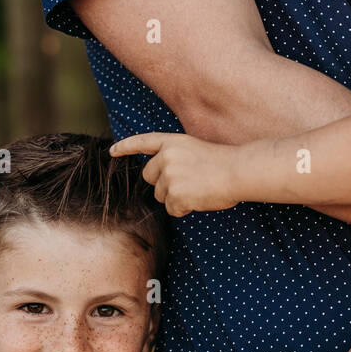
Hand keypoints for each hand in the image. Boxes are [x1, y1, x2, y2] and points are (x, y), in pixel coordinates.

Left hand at [110, 132, 243, 216]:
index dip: (126, 147)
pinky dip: (184, 209)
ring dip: (176, 198)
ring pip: (161, 196)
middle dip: (163, 185)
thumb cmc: (223, 163)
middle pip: (149, 178)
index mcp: (172, 142)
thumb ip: (175, 157)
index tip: (112, 152)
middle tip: (188, 183)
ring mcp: (169, 176)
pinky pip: (172, 209)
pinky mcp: (175, 194)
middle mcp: (166, 157)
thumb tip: (163, 179)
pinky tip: (199, 199)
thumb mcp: (194, 150)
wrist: (238, 171)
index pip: (143, 142)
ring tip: (198, 189)